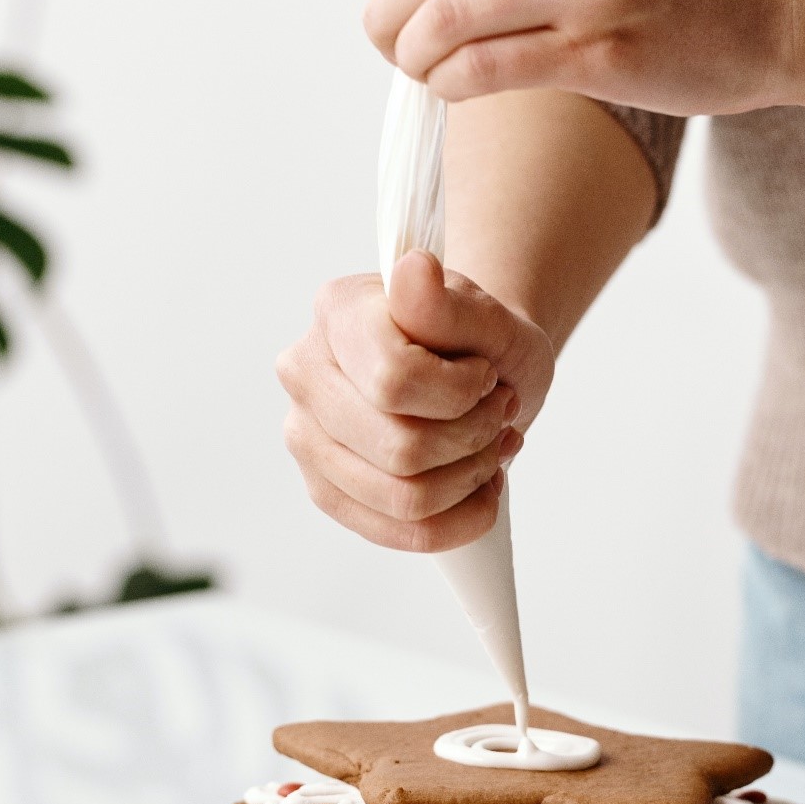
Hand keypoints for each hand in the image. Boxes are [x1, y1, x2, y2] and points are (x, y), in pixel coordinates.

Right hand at [277, 250, 554, 551]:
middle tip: (499, 409)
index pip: (395, 381)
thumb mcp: (489, 314)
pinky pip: (401, 532)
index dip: (463, 391)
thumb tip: (413, 271)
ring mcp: (306, 437)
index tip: (486, 372)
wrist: (477, 370)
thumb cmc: (480, 341)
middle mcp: (305, 372)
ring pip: (404, 498)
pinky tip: (478, 483)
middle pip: (401, 449)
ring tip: (491, 442)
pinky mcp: (326, 490)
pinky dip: (460, 516)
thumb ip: (448, 301)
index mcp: (337, 312)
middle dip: (474, 437)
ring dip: (470, 476)